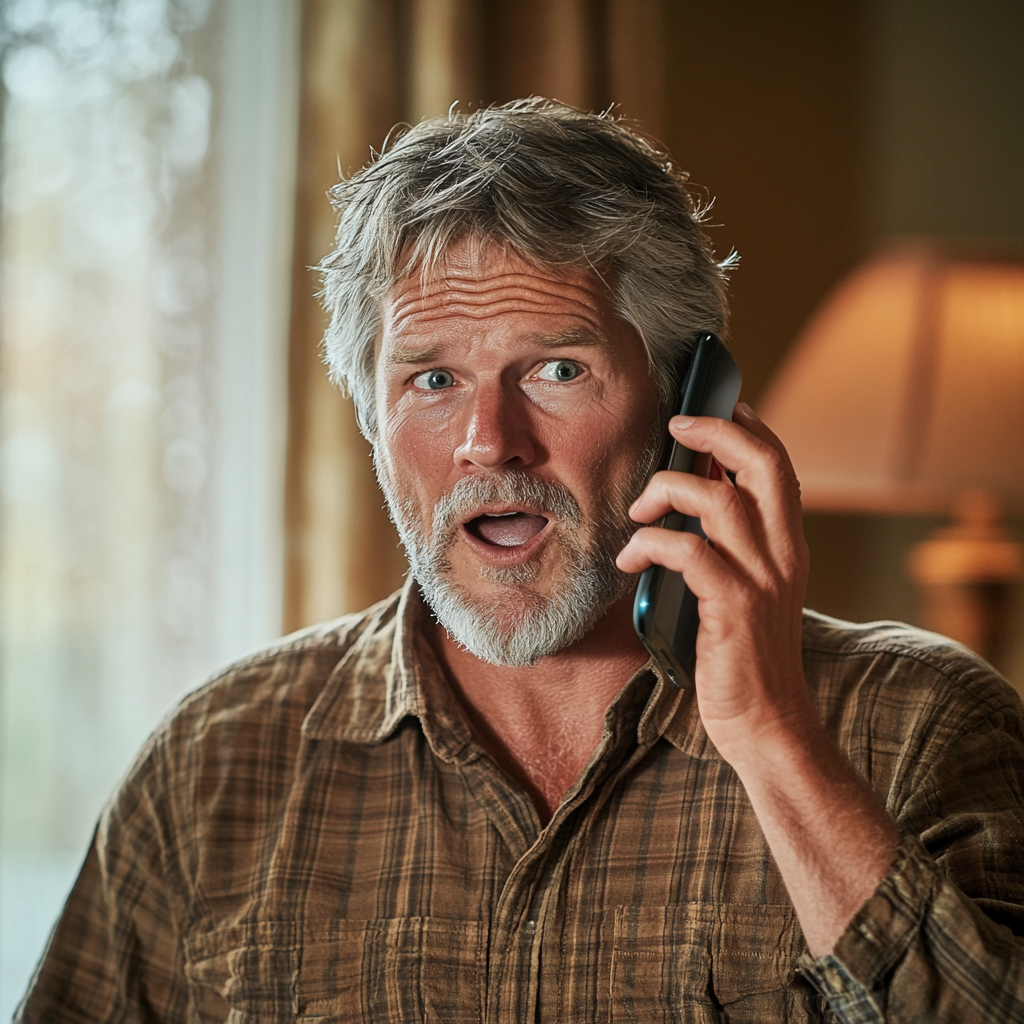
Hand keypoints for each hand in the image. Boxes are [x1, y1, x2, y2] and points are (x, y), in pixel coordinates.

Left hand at [616, 402, 813, 762]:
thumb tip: (686, 506)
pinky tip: (632, 557)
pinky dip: (653, 544)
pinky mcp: (734, 609)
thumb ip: (727, 550)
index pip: (778, 467)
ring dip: (667, 492)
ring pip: (719, 501)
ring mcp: (761, 581)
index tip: (717, 408)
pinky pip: (690, 553)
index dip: (747, 429)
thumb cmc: (744, 660)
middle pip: (763, 465)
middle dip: (716, 431)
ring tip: (639, 512)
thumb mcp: (745, 593)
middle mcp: (783, 556)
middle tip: (676, 426)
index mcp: (786, 547)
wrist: (768, 727)